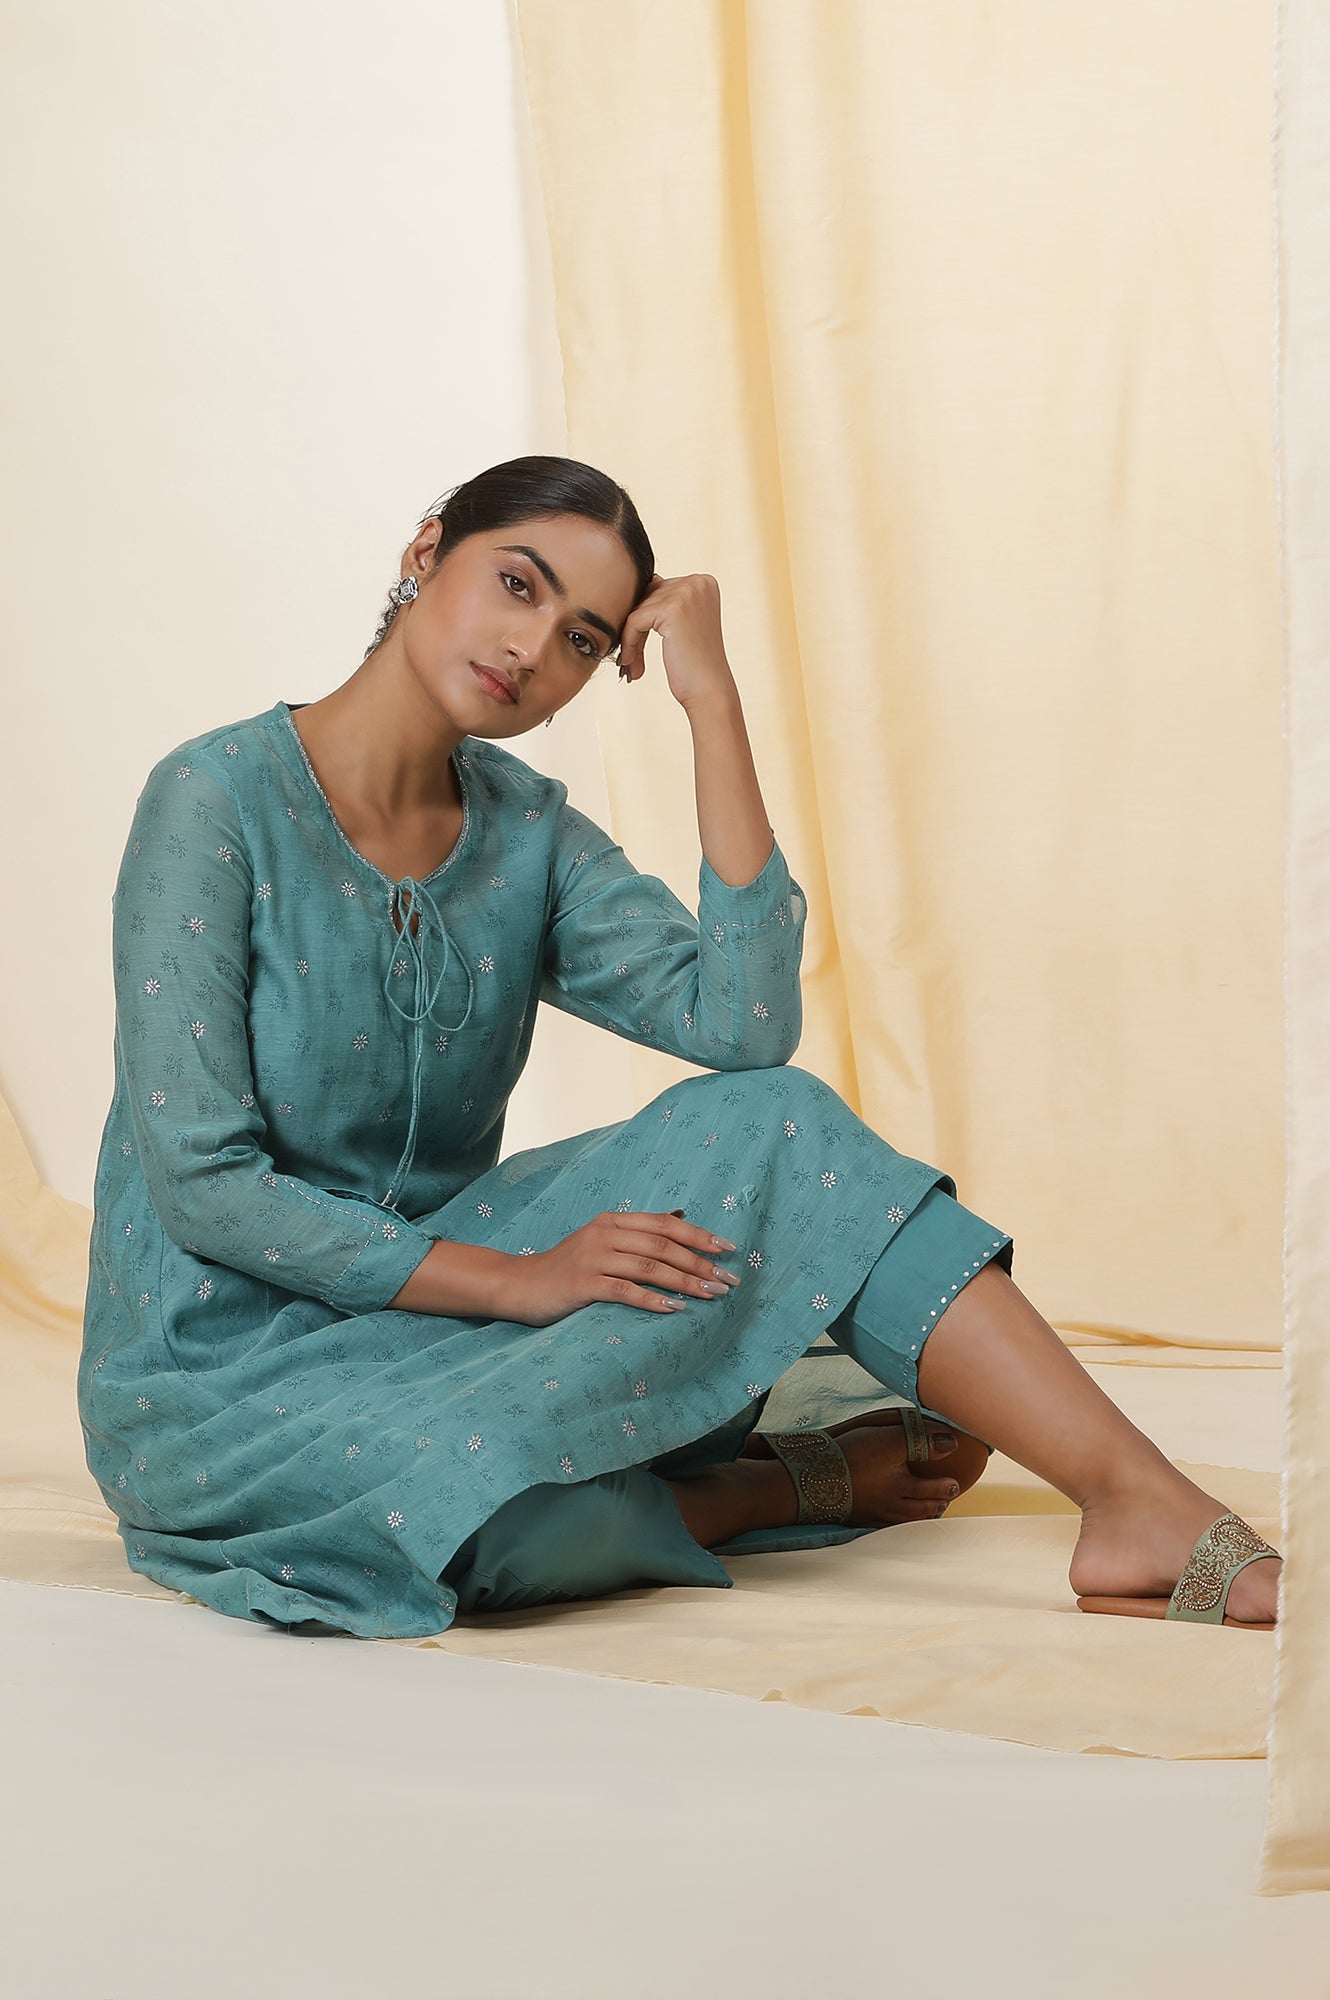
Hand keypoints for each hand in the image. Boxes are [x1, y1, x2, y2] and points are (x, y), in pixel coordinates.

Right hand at [498, 1210, 743, 1327]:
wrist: (519, 1285)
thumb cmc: (566, 1269)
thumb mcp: (600, 1244)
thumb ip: (635, 1237)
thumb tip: (682, 1228)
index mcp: (612, 1221)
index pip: (664, 1223)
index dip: (698, 1234)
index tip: (728, 1248)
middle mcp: (604, 1234)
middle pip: (662, 1245)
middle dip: (700, 1262)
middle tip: (728, 1280)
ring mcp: (592, 1258)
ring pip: (649, 1266)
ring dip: (685, 1281)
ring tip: (712, 1294)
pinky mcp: (582, 1284)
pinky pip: (624, 1290)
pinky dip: (653, 1299)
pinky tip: (675, 1309)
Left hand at [615, 572, 739, 712]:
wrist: (710, 691)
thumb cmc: (695, 664)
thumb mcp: (684, 623)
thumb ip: (665, 601)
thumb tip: (635, 582)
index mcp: (704, 582)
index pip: (658, 588)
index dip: (646, 618)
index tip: (639, 645)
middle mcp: (698, 582)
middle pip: (647, 596)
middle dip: (637, 628)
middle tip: (633, 659)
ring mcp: (686, 593)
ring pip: (638, 609)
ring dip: (631, 638)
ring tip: (633, 664)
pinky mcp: (671, 609)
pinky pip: (634, 620)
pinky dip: (628, 643)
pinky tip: (632, 664)